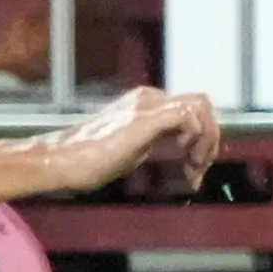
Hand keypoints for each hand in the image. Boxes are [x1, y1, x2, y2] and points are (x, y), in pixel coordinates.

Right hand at [39, 86, 220, 194]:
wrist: (62, 161)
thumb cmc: (89, 160)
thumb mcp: (133, 147)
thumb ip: (156, 140)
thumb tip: (183, 149)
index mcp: (147, 102)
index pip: (191, 109)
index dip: (202, 141)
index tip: (193, 173)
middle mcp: (149, 97)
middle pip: (201, 104)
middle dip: (210, 140)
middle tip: (198, 172)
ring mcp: (147, 106)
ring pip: (200, 105)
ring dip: (206, 140)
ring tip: (193, 169)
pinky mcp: (143, 120)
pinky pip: (187, 116)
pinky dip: (196, 139)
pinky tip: (185, 161)